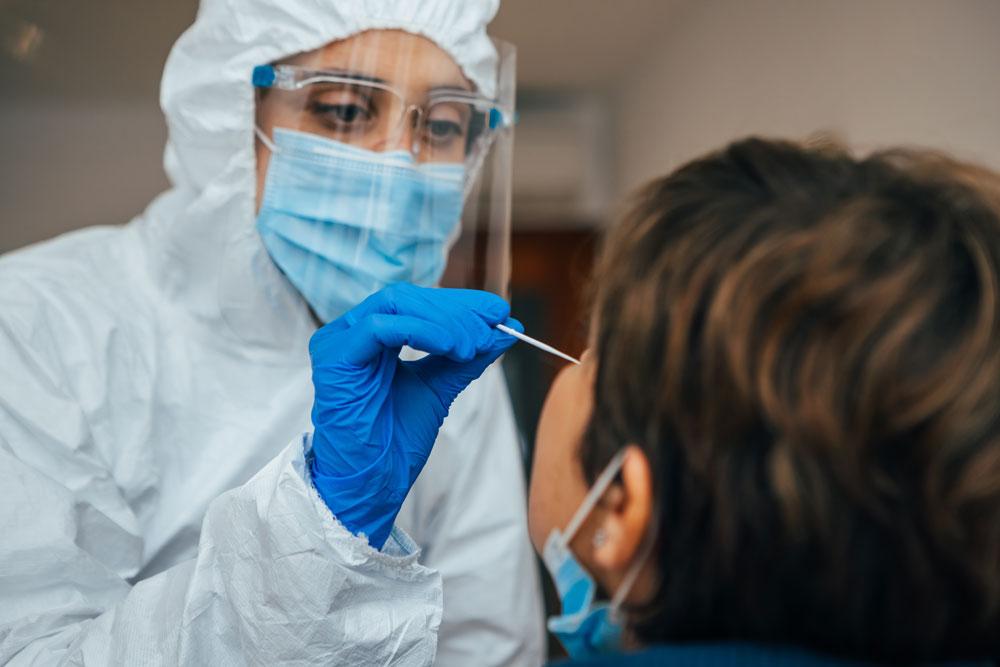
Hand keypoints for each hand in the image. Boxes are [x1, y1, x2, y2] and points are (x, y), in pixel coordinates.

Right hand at [308, 283, 520, 547]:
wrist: (372, 481)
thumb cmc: (395, 440)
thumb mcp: (440, 387)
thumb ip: (467, 356)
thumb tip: (505, 328)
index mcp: (371, 336)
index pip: (416, 302)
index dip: (459, 303)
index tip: (499, 313)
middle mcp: (351, 332)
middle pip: (408, 297)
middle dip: (457, 310)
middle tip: (493, 327)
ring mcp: (337, 341)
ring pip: (396, 304)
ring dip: (444, 321)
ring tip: (472, 347)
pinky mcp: (334, 356)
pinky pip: (380, 327)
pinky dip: (422, 331)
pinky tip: (451, 348)